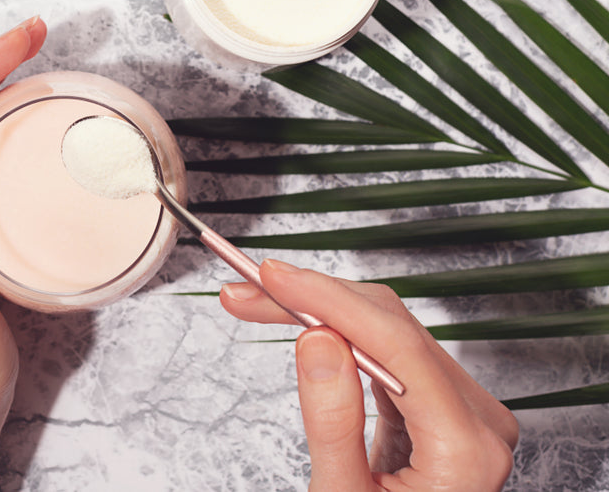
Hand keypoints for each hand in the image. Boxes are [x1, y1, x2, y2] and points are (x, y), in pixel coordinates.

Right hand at [220, 260, 517, 490]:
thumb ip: (333, 423)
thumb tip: (316, 339)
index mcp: (466, 449)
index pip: (395, 344)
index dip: (328, 300)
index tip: (272, 277)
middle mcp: (480, 420)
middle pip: (392, 327)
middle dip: (313, 300)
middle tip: (245, 292)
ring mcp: (467, 411)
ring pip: (388, 330)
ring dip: (322, 312)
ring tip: (259, 305)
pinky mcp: (445, 407)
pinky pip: (391, 352)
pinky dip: (342, 336)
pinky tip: (303, 325)